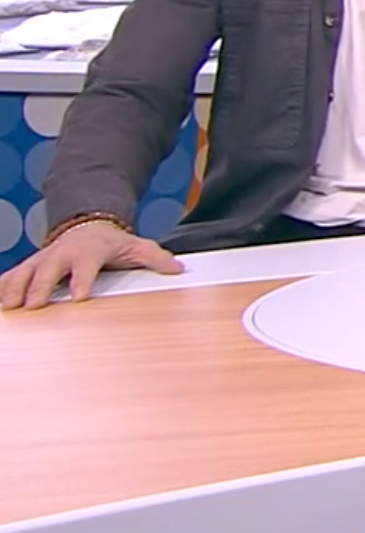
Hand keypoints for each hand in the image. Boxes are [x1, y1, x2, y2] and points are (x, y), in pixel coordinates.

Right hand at [0, 220, 181, 310]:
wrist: (87, 226)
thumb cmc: (112, 242)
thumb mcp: (137, 247)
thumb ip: (156, 258)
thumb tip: (178, 268)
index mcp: (90, 251)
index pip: (86, 267)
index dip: (83, 281)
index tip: (80, 297)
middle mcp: (63, 253)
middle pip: (49, 269)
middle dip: (40, 286)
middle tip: (33, 306)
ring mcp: (43, 258)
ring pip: (25, 271)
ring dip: (15, 287)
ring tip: (9, 306)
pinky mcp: (30, 265)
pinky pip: (11, 275)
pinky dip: (3, 286)